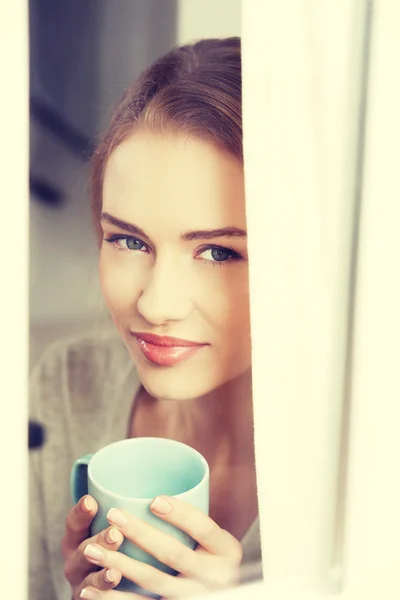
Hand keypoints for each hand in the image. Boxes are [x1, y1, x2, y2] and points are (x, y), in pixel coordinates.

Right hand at [61, 495, 123, 598]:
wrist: (117, 586)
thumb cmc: (118, 544)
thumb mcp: (114, 523)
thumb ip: (124, 504)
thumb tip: (155, 468)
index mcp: (79, 536)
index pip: (75, 521)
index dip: (81, 512)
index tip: (91, 501)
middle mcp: (77, 560)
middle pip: (83, 550)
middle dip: (98, 542)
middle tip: (115, 534)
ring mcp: (83, 583)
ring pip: (89, 579)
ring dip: (101, 575)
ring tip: (115, 572)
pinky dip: (105, 599)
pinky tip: (115, 592)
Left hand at [79, 495, 242, 598]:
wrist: (214, 594)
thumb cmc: (208, 558)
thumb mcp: (214, 541)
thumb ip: (195, 522)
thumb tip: (153, 484)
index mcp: (226, 550)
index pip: (203, 527)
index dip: (180, 513)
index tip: (154, 500)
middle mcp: (215, 577)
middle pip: (173, 553)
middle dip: (140, 533)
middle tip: (113, 515)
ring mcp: (195, 596)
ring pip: (152, 580)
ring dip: (118, 564)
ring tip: (91, 549)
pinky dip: (112, 599)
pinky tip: (89, 591)